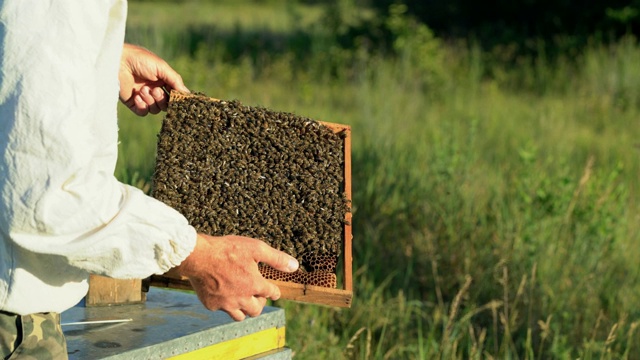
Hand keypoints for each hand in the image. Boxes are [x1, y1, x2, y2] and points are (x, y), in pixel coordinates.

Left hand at [118, 43, 189, 115]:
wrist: (117, 61)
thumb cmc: (139, 59)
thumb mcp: (161, 67)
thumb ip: (175, 80)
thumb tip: (187, 93)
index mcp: (162, 80)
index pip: (173, 94)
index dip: (176, 98)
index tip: (177, 99)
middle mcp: (153, 89)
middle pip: (165, 104)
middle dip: (162, 99)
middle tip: (155, 90)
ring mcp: (143, 97)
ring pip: (155, 109)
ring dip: (151, 101)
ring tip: (143, 90)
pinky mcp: (132, 102)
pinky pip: (143, 112)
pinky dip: (142, 106)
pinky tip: (137, 96)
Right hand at [176, 234, 298, 320]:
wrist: (198, 256)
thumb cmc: (227, 249)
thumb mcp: (256, 248)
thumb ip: (276, 258)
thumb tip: (295, 266)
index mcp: (255, 285)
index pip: (272, 293)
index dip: (274, 292)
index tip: (273, 291)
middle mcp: (242, 298)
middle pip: (256, 310)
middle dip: (260, 303)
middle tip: (257, 296)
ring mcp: (226, 304)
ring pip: (240, 316)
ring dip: (244, 309)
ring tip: (243, 300)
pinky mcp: (211, 305)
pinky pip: (222, 310)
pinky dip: (225, 305)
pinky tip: (223, 294)